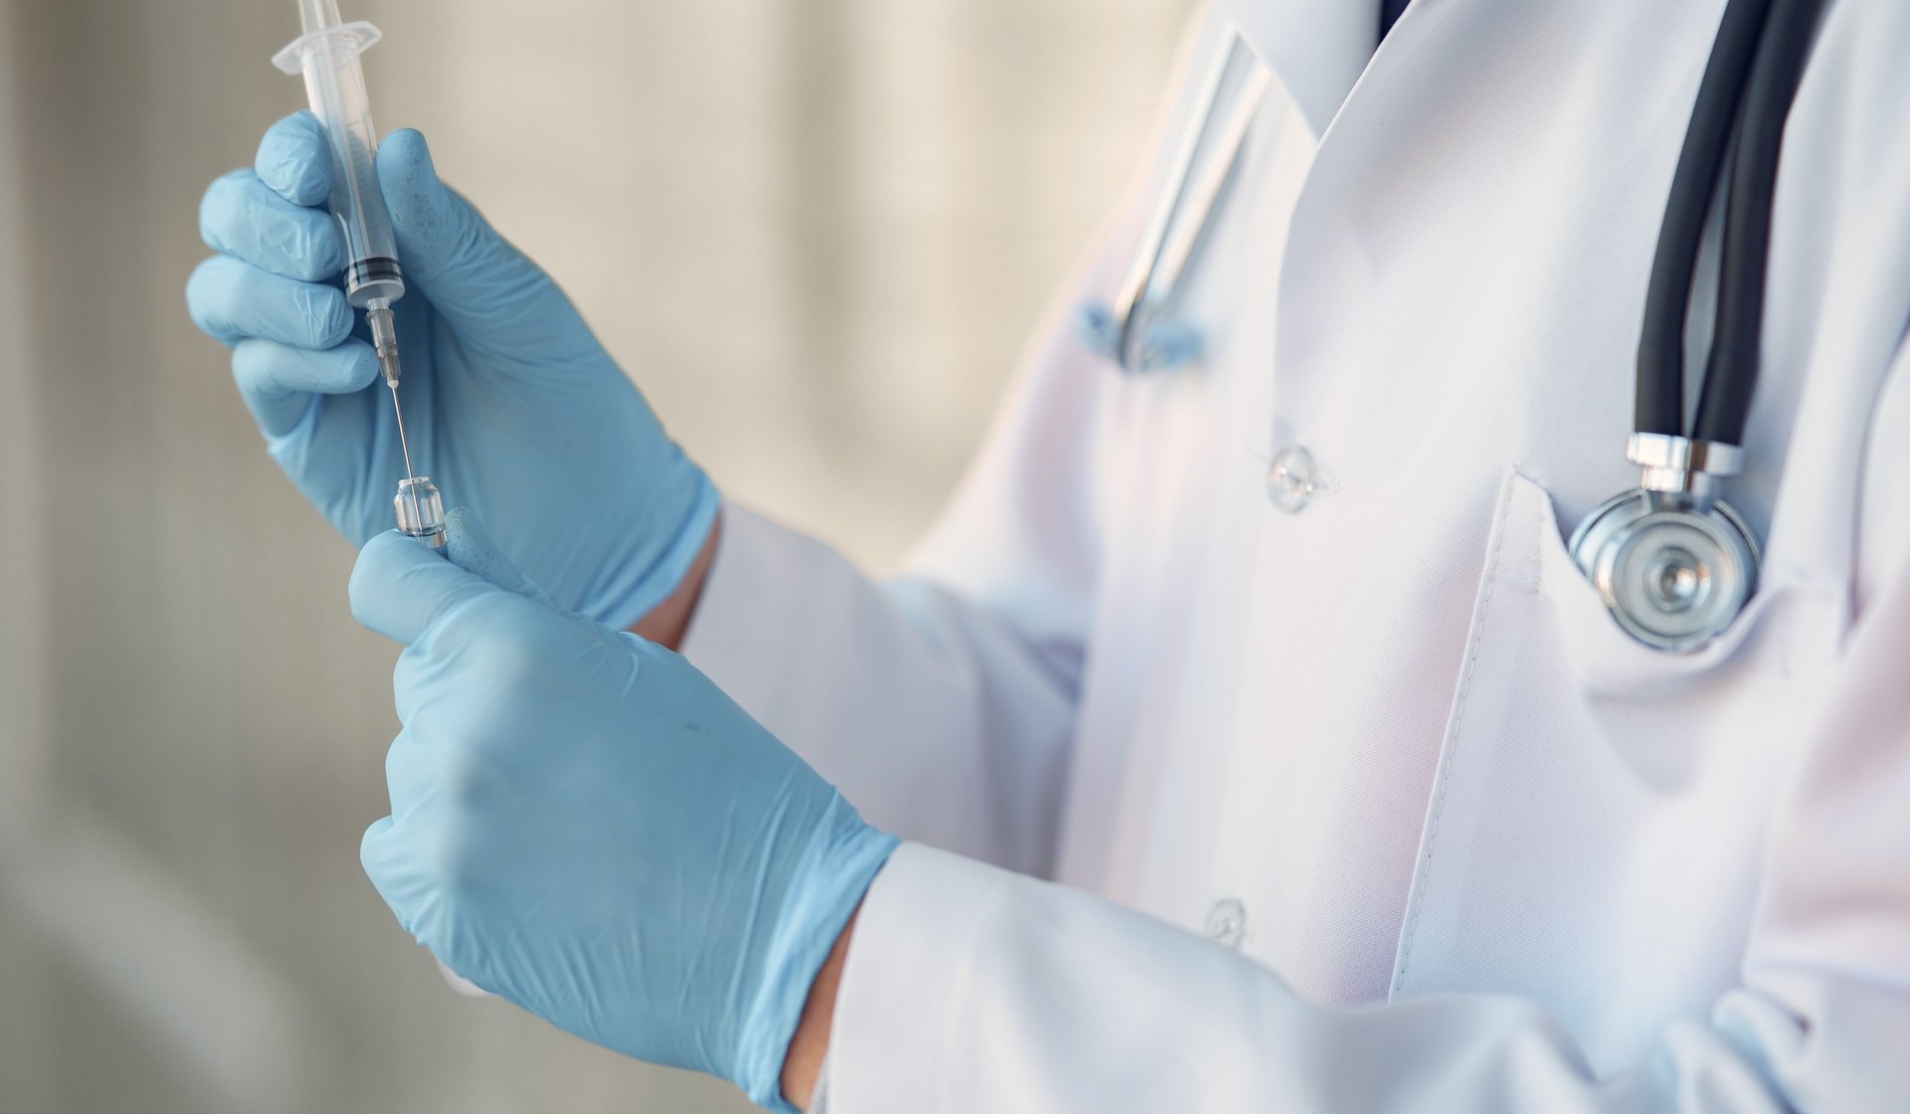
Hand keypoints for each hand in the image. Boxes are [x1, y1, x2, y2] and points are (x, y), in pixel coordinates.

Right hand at [188, 114, 716, 627]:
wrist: (589, 513)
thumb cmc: (565, 394)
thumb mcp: (516, 303)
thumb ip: (448, 233)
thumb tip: (397, 144)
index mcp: (389, 237)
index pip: (302, 172)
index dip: (290, 155)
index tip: (310, 165)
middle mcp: (334, 288)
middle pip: (235, 222)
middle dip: (262, 221)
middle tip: (327, 252)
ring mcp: (311, 359)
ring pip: (223, 294)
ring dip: (267, 290)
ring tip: (343, 318)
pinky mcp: (305, 431)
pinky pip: (260, 374)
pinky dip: (294, 359)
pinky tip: (362, 371)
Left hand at [350, 510, 895, 1111]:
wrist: (774, 928)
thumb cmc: (728, 787)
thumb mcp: (645, 674)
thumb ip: (540, 637)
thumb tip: (463, 610)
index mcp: (512, 648)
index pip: (389, 582)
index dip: (407, 584)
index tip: (426, 600)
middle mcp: (460, 728)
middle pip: (418, 684)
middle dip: (472, 697)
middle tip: (562, 747)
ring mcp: (440, 825)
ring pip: (413, 771)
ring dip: (467, 782)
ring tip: (565, 822)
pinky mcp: (436, 908)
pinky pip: (399, 848)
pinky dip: (447, 853)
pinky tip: (528, 866)